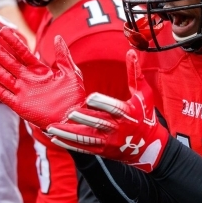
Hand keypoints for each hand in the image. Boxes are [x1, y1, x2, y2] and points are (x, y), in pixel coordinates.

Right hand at [0, 26, 85, 129]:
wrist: (72, 117)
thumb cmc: (74, 96)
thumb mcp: (71, 72)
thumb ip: (63, 56)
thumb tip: (58, 37)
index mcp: (40, 70)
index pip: (23, 52)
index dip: (13, 42)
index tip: (3, 30)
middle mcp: (28, 79)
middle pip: (9, 62)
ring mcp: (23, 91)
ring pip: (3, 76)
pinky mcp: (19, 105)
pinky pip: (4, 95)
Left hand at [47, 50, 169, 172]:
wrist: (149, 145)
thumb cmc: (145, 114)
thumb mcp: (144, 94)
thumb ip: (135, 73)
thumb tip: (131, 51)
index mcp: (129, 113)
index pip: (115, 108)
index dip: (103, 103)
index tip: (89, 97)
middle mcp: (118, 128)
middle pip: (99, 123)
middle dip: (83, 119)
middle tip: (69, 113)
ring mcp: (110, 141)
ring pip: (87, 138)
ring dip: (69, 133)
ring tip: (52, 127)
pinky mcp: (103, 151)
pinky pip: (84, 148)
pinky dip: (70, 144)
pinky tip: (55, 138)